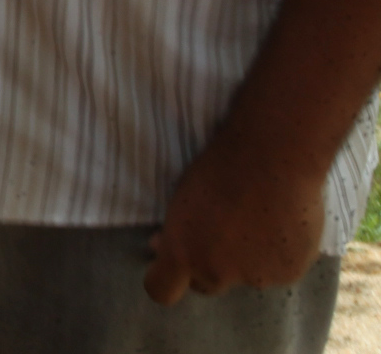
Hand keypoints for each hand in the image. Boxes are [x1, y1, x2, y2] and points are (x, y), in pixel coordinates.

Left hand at [145, 128, 326, 303]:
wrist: (272, 158)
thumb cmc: (219, 168)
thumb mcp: (181, 199)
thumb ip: (174, 232)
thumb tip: (160, 246)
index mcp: (182, 253)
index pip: (161, 290)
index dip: (165, 279)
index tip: (170, 265)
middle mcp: (216, 273)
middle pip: (206, 284)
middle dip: (208, 265)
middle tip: (220, 232)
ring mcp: (255, 277)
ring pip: (245, 276)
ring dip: (247, 259)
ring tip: (256, 219)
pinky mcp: (288, 274)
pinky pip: (277, 270)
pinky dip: (277, 254)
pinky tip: (280, 225)